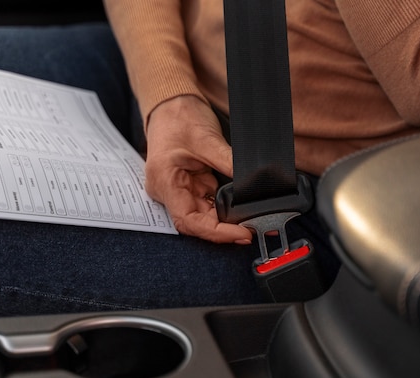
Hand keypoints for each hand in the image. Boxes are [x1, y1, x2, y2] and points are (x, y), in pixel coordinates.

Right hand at [144, 95, 252, 243]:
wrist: (171, 103)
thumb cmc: (179, 117)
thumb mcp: (207, 139)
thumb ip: (229, 162)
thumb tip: (253, 182)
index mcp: (165, 182)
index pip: (189, 221)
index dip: (217, 232)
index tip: (242, 233)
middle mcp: (169, 192)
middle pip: (198, 223)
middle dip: (226, 228)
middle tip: (254, 228)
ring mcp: (180, 190)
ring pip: (205, 216)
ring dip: (227, 220)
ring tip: (252, 219)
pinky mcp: (191, 185)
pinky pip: (208, 204)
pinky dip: (225, 208)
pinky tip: (242, 208)